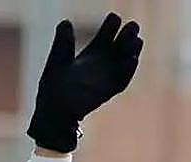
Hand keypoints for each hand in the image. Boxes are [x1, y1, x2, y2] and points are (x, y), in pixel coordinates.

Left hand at [27, 12, 142, 153]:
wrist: (53, 113)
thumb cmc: (52, 87)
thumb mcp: (57, 61)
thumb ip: (63, 43)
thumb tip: (65, 23)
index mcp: (91, 52)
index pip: (107, 34)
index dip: (112, 25)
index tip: (114, 18)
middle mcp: (103, 62)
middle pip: (121, 44)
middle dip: (128, 34)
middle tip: (132, 26)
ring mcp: (107, 77)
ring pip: (125, 60)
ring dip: (133, 50)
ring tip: (137, 40)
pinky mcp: (108, 91)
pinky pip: (122, 80)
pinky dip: (128, 71)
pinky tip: (132, 60)